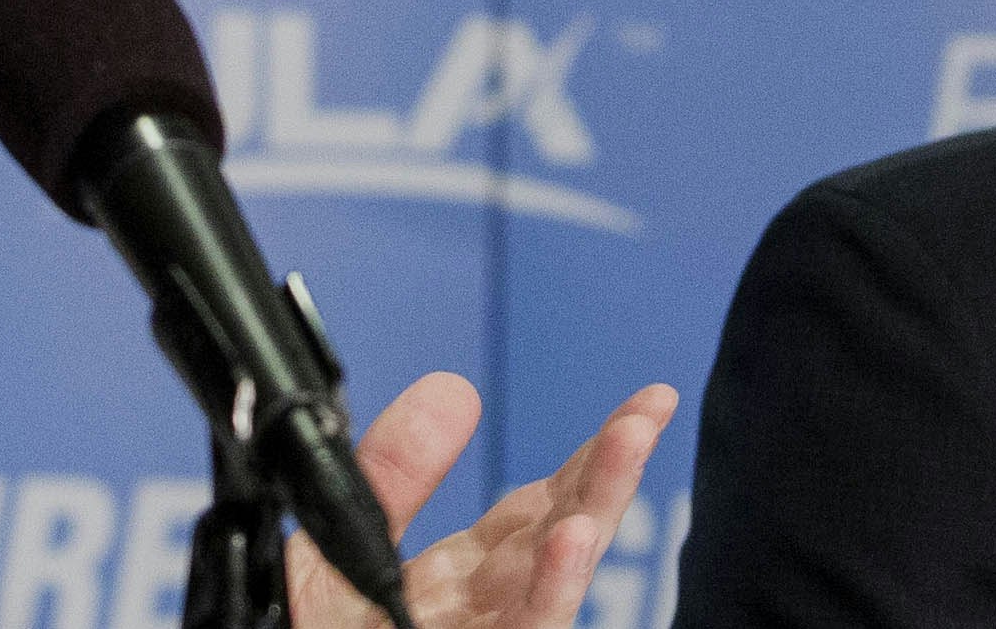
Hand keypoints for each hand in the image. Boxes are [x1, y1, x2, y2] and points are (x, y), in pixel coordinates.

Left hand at [285, 374, 676, 628]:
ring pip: (558, 577)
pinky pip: (528, 628)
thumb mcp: (343, 542)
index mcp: (462, 576)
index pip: (542, 507)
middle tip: (652, 408)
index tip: (641, 404)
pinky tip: (573, 539)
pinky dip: (553, 586)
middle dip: (610, 469)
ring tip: (628, 443)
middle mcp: (487, 608)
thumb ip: (394, 475)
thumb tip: (453, 390)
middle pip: (564, 530)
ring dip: (596, 509)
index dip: (589, 454)